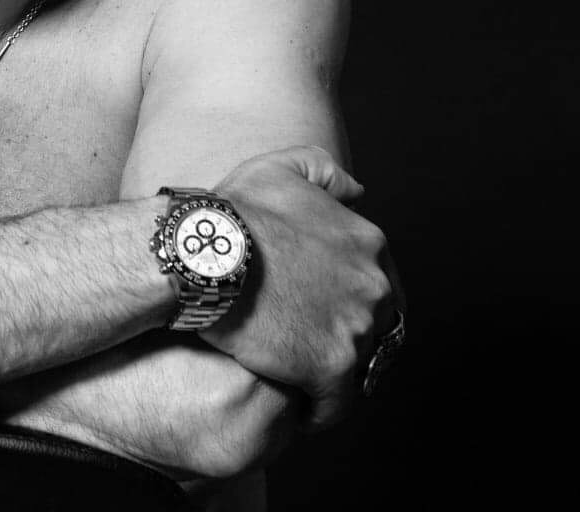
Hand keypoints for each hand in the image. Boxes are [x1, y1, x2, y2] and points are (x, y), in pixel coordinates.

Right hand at [200, 146, 394, 428]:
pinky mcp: (332, 369)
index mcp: (368, 244)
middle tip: (310, 347)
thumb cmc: (234, 212)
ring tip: (303, 381)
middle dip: (347, 338)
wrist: (203, 254)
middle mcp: (374, 286)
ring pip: (360, 368)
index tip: (320, 312)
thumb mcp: (280, 169)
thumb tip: (357, 191)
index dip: (348, 301)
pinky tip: (298, 410)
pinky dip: (320, 411)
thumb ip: (323, 170)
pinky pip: (337, 405)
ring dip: (336, 376)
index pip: (377, 283)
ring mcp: (358, 330)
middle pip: (376, 328)